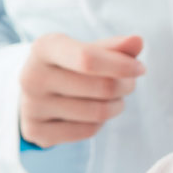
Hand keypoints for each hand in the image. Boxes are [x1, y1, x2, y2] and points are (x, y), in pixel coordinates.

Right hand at [19, 33, 144, 147]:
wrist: (35, 92)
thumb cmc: (69, 66)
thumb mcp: (88, 50)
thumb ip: (115, 47)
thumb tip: (138, 41)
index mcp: (44, 48)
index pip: (88, 59)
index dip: (121, 65)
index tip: (140, 68)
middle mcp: (32, 76)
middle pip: (101, 87)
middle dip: (125, 86)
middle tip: (128, 83)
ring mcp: (32, 106)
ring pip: (97, 112)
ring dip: (117, 106)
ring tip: (114, 98)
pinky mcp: (36, 131)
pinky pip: (88, 131)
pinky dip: (100, 123)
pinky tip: (94, 114)